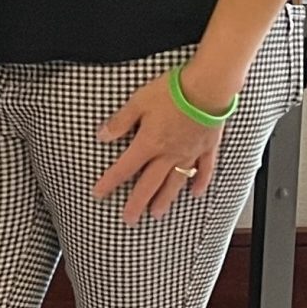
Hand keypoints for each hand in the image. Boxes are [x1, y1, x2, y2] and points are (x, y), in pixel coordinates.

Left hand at [91, 69, 227, 224]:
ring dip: (164, 199)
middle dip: (137, 203)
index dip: (109, 183)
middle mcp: (168, 155)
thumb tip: (101, 136)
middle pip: (149, 185)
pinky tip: (196, 193)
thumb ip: (120, 122)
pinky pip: (204, 171)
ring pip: (175, 183)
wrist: (208, 88)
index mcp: (148, 144)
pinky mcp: (206, 148)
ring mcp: (189, 153)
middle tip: (129, 219)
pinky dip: (199, 183)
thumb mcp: (138, 102)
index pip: (124, 169)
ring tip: (156, 214)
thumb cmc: (172, 92)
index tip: (98, 194)